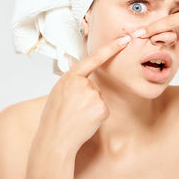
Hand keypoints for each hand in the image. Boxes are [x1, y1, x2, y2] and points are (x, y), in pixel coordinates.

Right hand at [36, 34, 131, 151]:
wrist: (55, 139)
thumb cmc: (54, 117)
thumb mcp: (58, 92)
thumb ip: (70, 80)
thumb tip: (77, 66)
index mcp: (70, 77)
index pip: (94, 58)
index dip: (111, 48)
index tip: (125, 40)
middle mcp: (83, 84)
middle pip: (94, 85)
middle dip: (87, 96)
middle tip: (72, 109)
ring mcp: (93, 95)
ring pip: (99, 98)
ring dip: (91, 106)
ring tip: (76, 116)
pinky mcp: (101, 108)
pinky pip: (103, 109)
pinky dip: (97, 116)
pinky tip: (85, 121)